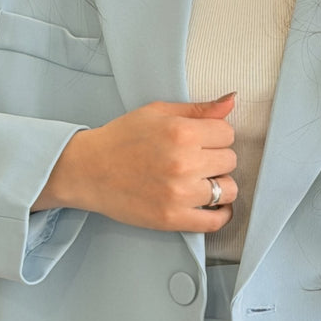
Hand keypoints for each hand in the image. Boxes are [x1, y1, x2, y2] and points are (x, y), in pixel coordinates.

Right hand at [33, 93, 238, 230]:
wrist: (88, 170)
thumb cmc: (122, 138)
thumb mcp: (158, 112)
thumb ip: (198, 109)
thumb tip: (233, 100)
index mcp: (182, 132)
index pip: (228, 133)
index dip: (216, 136)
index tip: (203, 141)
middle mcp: (184, 163)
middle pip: (230, 160)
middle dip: (217, 158)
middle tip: (196, 160)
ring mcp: (179, 193)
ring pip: (229, 190)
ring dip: (220, 185)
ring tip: (201, 182)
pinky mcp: (173, 218)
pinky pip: (216, 221)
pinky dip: (221, 214)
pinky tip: (213, 205)